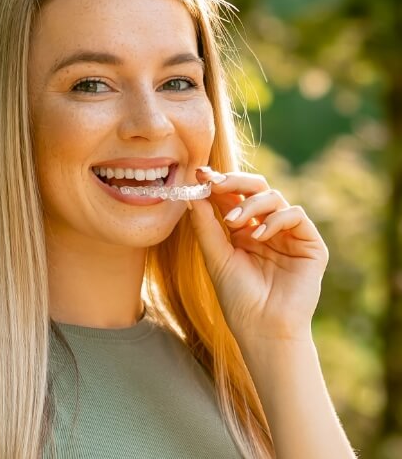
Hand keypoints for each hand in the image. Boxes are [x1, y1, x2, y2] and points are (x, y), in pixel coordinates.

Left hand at [188, 167, 328, 346]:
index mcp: (244, 230)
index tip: (200, 174)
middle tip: (215, 182)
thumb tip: (193, 194)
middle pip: (255, 189)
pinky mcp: (310, 245)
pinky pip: (296, 215)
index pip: (232, 198)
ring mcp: (289, 235)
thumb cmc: (237, 298)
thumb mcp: (216, 257)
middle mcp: (266, 228)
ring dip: (250, 204)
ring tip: (233, 223)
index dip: (217, 183)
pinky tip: (258, 236)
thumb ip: (206, 226)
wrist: (262, 329)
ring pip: (274, 197)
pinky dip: (275, 219)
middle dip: (234, 182)